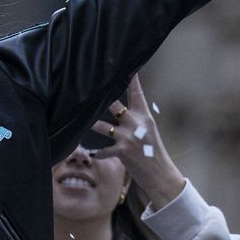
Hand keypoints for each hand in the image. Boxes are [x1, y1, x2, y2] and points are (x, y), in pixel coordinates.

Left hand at [90, 75, 184, 210]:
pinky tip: (89, 153)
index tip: (126, 66)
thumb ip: (135, 119)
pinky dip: (96, 152)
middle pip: (114, 104)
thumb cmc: (153, 152)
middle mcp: (136, 124)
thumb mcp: (148, 131)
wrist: (160, 174)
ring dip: (90, 124)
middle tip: (88, 86)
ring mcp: (129, 137)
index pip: (136, 93)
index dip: (131, 79)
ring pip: (102, 126)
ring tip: (78, 118)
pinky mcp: (123, 152)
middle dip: (100, 97)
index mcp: (144, 116)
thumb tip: (120, 109)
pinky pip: (103, 150)